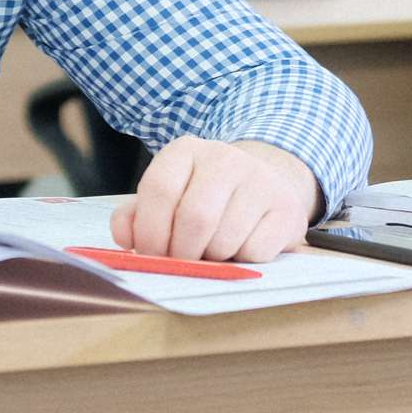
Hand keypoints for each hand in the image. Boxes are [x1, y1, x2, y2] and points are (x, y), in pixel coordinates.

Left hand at [108, 138, 319, 262]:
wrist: (263, 185)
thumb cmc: (203, 198)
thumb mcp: (166, 198)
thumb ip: (135, 216)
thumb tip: (124, 236)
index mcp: (186, 150)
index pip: (159, 189)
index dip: (150, 231)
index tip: (151, 253)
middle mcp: (225, 157)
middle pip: (194, 219)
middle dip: (182, 253)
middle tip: (182, 261)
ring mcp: (260, 180)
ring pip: (224, 240)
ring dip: (212, 259)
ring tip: (212, 250)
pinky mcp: (287, 208)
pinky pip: (255, 252)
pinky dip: (241, 262)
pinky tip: (241, 247)